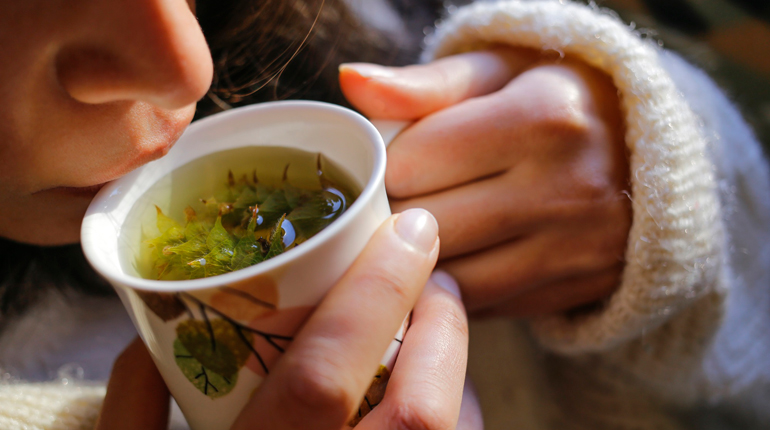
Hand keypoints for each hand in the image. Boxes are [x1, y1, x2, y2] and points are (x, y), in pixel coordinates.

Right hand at [97, 209, 482, 429]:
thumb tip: (146, 335)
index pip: (327, 376)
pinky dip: (461, 419)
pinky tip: (440, 396)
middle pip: (422, 411)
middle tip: (436, 274)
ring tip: (441, 326)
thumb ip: (133, 415)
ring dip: (461, 372)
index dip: (376, 292)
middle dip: (444, 324)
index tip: (411, 229)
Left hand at [340, 47, 630, 316]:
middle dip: (392, 217)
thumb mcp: (500, 71)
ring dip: (417, 263)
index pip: (411, 163)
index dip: (384, 166)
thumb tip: (351, 81)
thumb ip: (425, 82)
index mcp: (543, 116)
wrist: (655, 152)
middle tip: (390, 201)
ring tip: (415, 233)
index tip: (388, 162)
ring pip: (450, 280)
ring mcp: (577, 248)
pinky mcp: (578, 288)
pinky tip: (454, 260)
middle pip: (426, 228)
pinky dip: (455, 290)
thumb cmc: (557, 99)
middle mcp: (566, 188)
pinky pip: (485, 307)